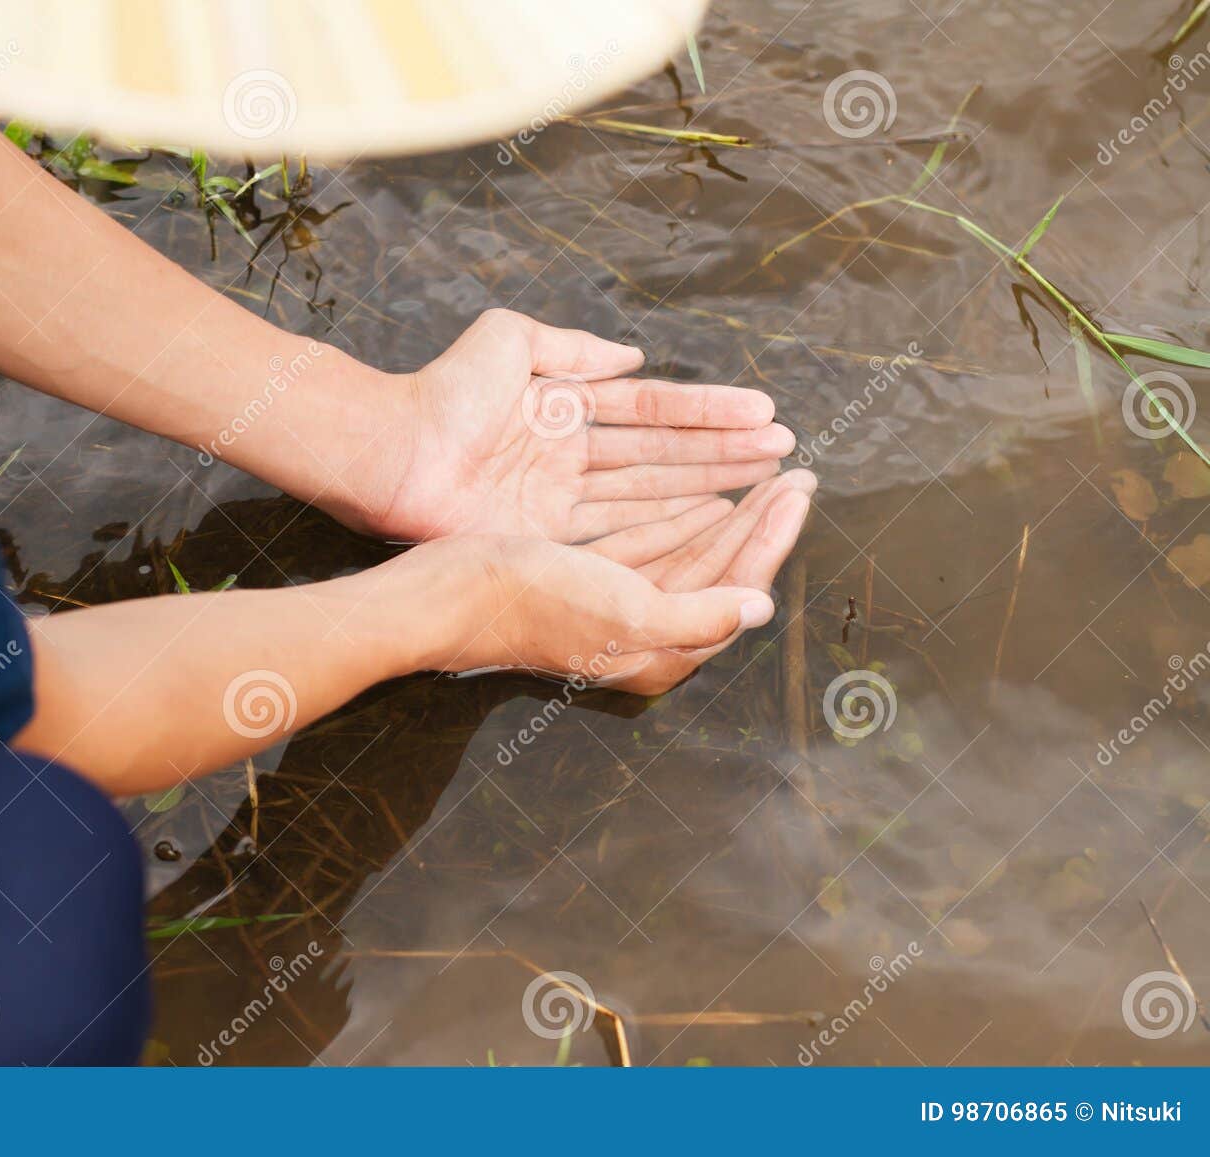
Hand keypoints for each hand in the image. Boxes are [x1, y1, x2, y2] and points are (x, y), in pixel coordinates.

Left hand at [371, 309, 794, 544]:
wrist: (392, 448)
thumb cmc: (443, 391)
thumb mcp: (510, 341)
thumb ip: (573, 348)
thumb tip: (631, 356)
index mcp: (564, 406)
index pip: (650, 410)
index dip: (706, 411)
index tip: (762, 412)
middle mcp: (571, 455)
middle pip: (662, 454)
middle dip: (725, 452)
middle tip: (787, 451)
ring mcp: (562, 499)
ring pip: (651, 492)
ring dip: (709, 486)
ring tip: (767, 479)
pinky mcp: (547, 536)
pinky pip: (619, 529)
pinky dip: (665, 525)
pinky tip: (713, 519)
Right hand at [397, 468, 814, 694]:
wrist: (449, 597)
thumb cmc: (533, 602)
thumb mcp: (625, 610)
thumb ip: (700, 614)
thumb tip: (761, 607)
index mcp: (661, 651)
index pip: (738, 589)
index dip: (772, 539)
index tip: (798, 490)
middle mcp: (645, 636)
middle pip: (721, 572)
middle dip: (761, 524)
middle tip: (797, 476)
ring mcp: (615, 610)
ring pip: (690, 557)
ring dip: (729, 518)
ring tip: (765, 481)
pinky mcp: (588, 584)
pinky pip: (652, 550)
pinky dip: (681, 523)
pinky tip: (706, 499)